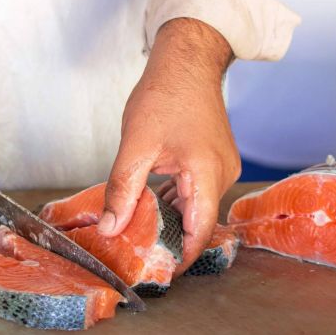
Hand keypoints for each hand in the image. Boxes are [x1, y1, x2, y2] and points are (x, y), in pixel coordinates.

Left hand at [99, 18, 239, 274]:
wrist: (188, 60)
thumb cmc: (166, 94)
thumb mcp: (136, 145)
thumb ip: (123, 190)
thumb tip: (112, 228)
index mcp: (208, 173)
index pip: (200, 230)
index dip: (182, 258)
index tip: (161, 274)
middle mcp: (223, 173)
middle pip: (199, 221)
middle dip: (172, 240)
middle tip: (142, 253)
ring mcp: (222, 166)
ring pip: (198, 206)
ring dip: (173, 219)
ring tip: (142, 232)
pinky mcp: (216, 159)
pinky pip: (198, 190)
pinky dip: (177, 200)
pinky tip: (154, 203)